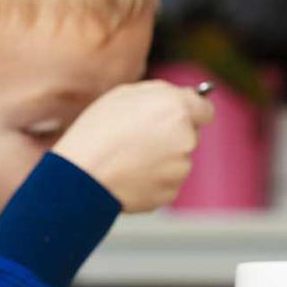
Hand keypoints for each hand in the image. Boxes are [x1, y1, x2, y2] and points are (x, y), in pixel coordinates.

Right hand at [52, 80, 213, 212]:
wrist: (81, 175)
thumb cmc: (96, 131)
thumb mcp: (121, 95)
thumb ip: (158, 93)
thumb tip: (179, 96)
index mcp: (177, 109)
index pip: (205, 109)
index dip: (189, 112)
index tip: (178, 117)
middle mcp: (186, 138)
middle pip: (188, 136)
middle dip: (169, 136)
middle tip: (136, 139)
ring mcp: (180, 169)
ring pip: (176, 161)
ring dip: (159, 159)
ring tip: (126, 159)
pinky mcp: (170, 193)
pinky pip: (165, 182)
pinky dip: (150, 180)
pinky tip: (126, 175)